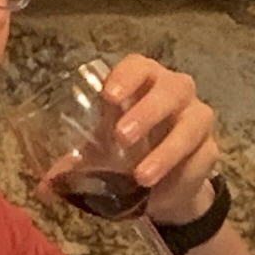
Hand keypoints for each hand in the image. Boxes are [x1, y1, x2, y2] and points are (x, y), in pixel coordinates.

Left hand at [87, 55, 227, 229]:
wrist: (163, 187)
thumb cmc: (127, 154)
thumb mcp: (99, 156)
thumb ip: (74, 166)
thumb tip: (44, 188)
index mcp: (143, 83)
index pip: (139, 66)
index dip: (126, 77)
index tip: (108, 97)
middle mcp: (174, 93)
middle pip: (171, 89)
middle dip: (147, 111)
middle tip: (122, 136)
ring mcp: (197, 119)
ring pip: (193, 122)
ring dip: (167, 149)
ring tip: (141, 176)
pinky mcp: (210, 150)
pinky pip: (202, 156)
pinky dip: (183, 173)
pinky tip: (164, 188)